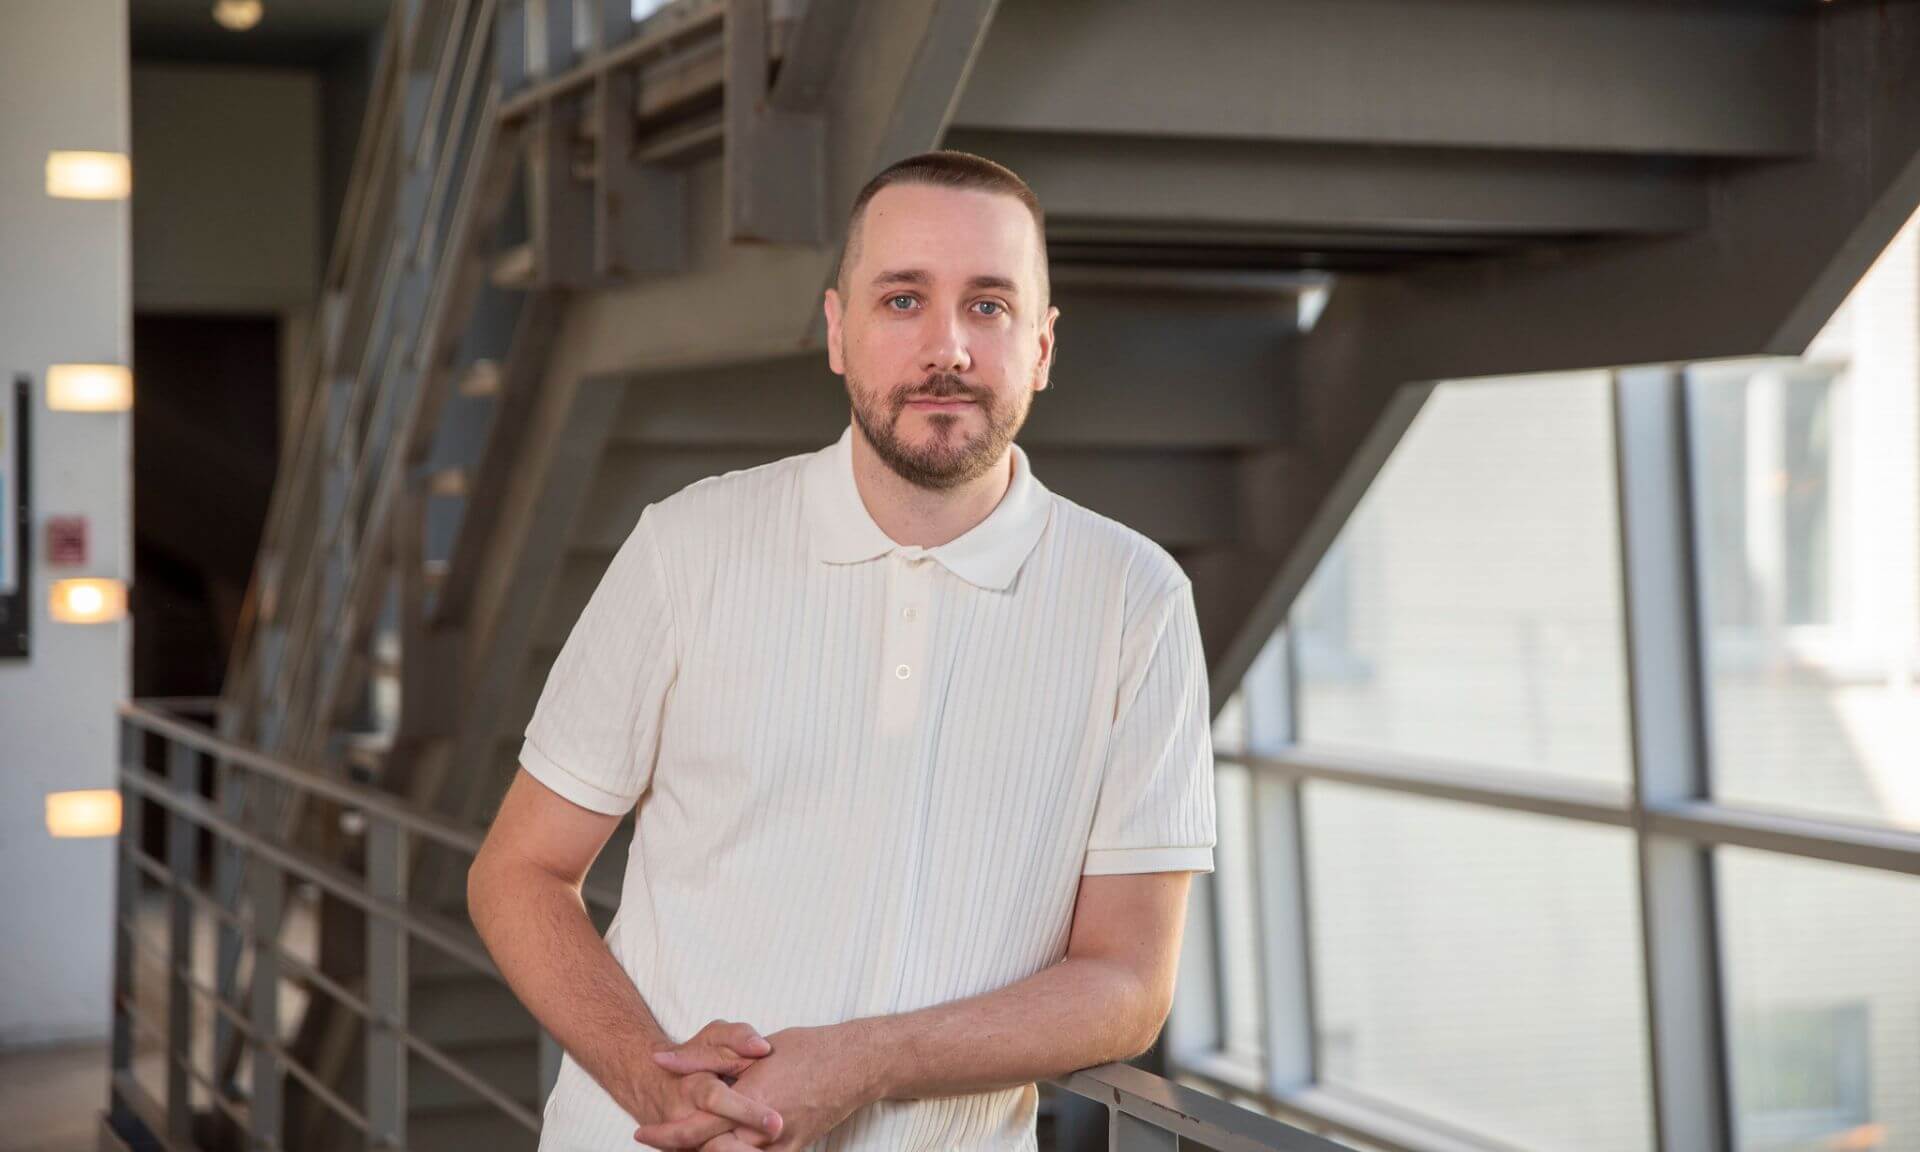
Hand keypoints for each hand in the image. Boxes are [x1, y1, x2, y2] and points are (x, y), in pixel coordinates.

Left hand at [639, 1023, 881, 1151]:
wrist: (854, 1065)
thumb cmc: (806, 1050)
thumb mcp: (750, 1048)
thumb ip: (703, 1058)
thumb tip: (663, 1059)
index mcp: (747, 1101)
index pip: (693, 1130)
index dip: (663, 1136)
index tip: (643, 1134)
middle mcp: (761, 1131)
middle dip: (682, 1149)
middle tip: (660, 1139)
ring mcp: (779, 1147)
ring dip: (707, 1151)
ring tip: (691, 1142)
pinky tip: (725, 1143)